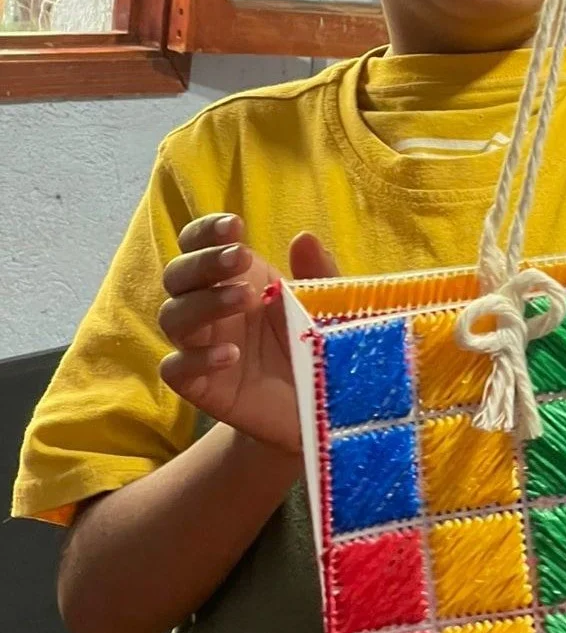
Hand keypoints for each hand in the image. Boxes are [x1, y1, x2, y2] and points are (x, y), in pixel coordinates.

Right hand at [158, 214, 337, 453]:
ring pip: (172, 317)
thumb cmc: (315, 344)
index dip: (207, 231)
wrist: (317, 407)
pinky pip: (176, 369)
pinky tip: (230, 354)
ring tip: (244, 298)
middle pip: (178, 275)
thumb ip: (318, 274)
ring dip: (203, 302)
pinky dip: (196, 358)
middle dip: (204, 261)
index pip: (200, 244)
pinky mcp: (200, 386)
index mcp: (236, 277)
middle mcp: (210, 307)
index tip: (235, 225)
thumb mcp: (327, 306)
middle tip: (241, 258)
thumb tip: (304, 238)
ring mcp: (200, 346)